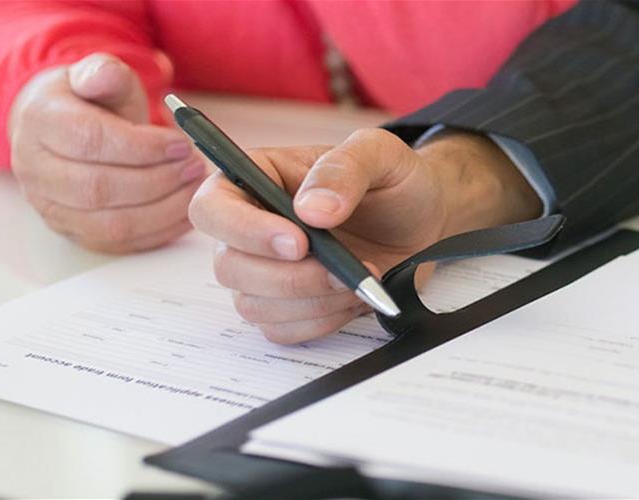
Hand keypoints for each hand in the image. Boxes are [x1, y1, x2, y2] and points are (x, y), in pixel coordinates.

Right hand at [9, 52, 203, 252]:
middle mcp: (35, 169)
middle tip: (194, 166)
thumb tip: (104, 74)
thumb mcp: (97, 75)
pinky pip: (117, 243)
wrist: (59, 127)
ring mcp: (50, 206)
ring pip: (110, 224)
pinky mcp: (71, 231)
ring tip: (193, 187)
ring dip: (162, 210)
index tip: (181, 144)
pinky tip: (182, 213)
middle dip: (157, 180)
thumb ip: (104, 72)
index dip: (142, 147)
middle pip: (98, 188)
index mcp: (40, 122)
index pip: (90, 141)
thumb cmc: (87, 101)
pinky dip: (157, 232)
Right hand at [190, 129, 539, 343]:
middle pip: (229, 266)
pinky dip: (321, 321)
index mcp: (257, 179)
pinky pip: (281, 330)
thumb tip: (312, 210)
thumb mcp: (380, 154)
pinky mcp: (288, 306)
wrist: (426, 220)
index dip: (243, 231)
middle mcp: (252, 227)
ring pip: (254, 304)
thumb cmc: (396, 181)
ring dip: (310, 301)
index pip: (212, 208)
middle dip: (289, 277)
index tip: (297, 242)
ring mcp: (266, 271)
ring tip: (359, 278)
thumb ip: (344, 169)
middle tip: (343, 270)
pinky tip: (353, 297)